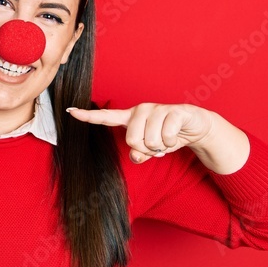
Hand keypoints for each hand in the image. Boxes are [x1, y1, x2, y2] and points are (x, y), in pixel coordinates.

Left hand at [67, 103, 214, 163]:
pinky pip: (167, 136)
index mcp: (130, 118)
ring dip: (162, 147)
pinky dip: (172, 142)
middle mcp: (141, 110)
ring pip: (150, 140)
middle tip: (157, 145)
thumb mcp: (152, 149)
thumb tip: (135, 157)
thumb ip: (140, 154)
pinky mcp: (173, 111)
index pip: (106, 118)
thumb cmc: (168, 136)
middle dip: (147, 149)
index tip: (71, 111)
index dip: (89, 116)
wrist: (196, 126)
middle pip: (132, 140)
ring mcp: (157, 109)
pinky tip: (176, 134)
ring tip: (168, 138)